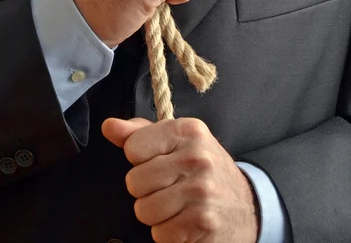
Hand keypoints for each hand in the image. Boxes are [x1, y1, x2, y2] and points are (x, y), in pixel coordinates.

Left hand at [102, 117, 259, 242]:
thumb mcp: (177, 141)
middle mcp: (196, 158)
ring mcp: (201, 191)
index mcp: (188, 130)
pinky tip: (185, 220)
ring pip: (143, 210)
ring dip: (156, 213)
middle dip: (146, 189)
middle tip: (169, 186)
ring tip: (177, 204)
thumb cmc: (203, 169)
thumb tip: (109, 127)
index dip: (140, 159)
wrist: (248, 205)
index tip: (158, 161)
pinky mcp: (202, 223)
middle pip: (134, 181)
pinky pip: (159, 234)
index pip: (133, 147)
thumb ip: (139, 133)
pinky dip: (168, 233)